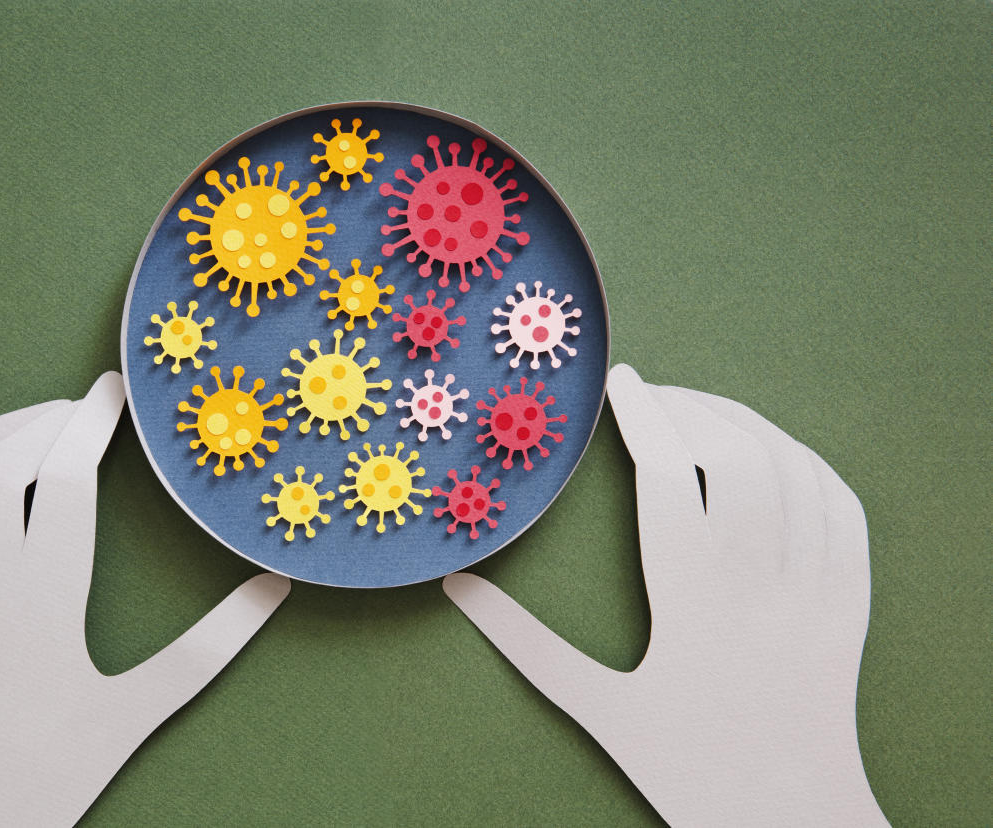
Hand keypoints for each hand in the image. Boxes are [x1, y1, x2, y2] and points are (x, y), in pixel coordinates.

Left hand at [0, 373, 289, 826]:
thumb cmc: (53, 771)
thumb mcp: (142, 707)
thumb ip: (213, 644)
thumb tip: (276, 587)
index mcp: (44, 600)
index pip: (65, 481)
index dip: (91, 424)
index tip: (113, 391)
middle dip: (36, 422)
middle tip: (76, 408)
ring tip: (25, 426)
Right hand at [444, 364, 887, 826]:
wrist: (792, 819)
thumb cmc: (686, 768)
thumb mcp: (598, 710)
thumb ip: (523, 643)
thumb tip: (454, 587)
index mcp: (692, 606)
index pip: (668, 476)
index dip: (641, 416)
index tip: (620, 381)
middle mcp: (762, 584)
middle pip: (736, 454)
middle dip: (691, 407)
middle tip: (652, 396)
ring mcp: (818, 587)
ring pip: (793, 467)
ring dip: (746, 422)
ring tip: (700, 412)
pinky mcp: (854, 598)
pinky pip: (842, 501)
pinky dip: (805, 458)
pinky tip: (770, 449)